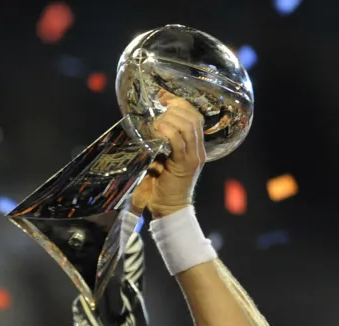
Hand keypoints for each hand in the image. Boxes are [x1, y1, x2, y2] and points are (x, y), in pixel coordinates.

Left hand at [131, 91, 205, 218]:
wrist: (169, 210)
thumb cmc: (162, 188)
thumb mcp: (161, 162)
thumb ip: (160, 146)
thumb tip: (147, 129)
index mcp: (194, 147)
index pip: (194, 117)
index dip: (180, 103)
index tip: (163, 96)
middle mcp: (197, 150)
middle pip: (194, 117)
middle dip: (176, 107)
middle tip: (159, 107)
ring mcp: (193, 156)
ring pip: (189, 126)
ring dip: (172, 118)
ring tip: (158, 120)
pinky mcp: (185, 165)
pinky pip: (180, 142)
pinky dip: (169, 132)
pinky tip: (158, 128)